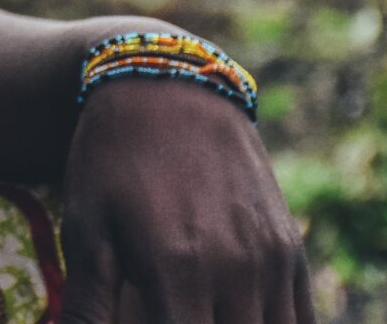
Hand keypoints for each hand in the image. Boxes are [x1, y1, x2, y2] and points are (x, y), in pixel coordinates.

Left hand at [58, 77, 313, 322]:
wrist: (167, 85)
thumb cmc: (112, 158)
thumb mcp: (85, 226)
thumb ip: (87, 304)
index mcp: (177, 270)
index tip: (146, 315)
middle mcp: (235, 269)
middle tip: (168, 309)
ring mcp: (270, 258)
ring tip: (194, 310)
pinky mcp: (289, 247)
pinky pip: (300, 319)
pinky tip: (234, 314)